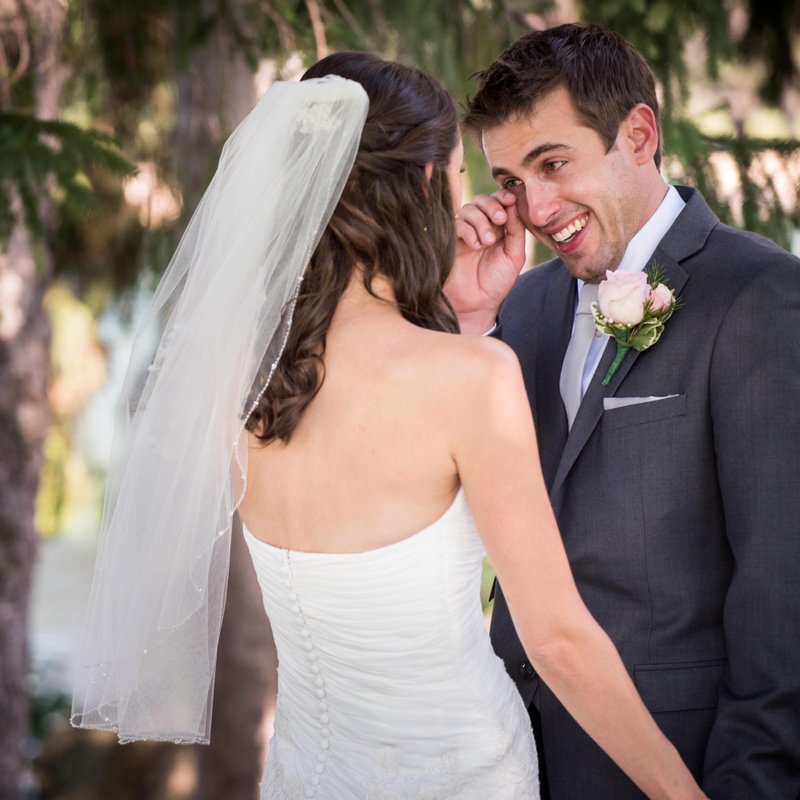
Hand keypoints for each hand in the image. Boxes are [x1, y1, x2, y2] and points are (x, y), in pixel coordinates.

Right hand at [446, 190, 526, 334]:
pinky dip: (467, 230)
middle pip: (481, 200)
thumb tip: (515, 206)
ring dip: (480, 221)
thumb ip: (516, 232)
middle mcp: (479, 227)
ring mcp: (463, 234)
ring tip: (487, 242)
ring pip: (468, 209)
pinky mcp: (449, 242)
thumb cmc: (496, 282)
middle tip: (500, 219)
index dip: (504, 197)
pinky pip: (456, 224)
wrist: (476, 305)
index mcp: (497, 228)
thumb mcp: (514, 256)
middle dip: (492, 205)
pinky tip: (475, 246)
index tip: (510, 200)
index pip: (499, 202)